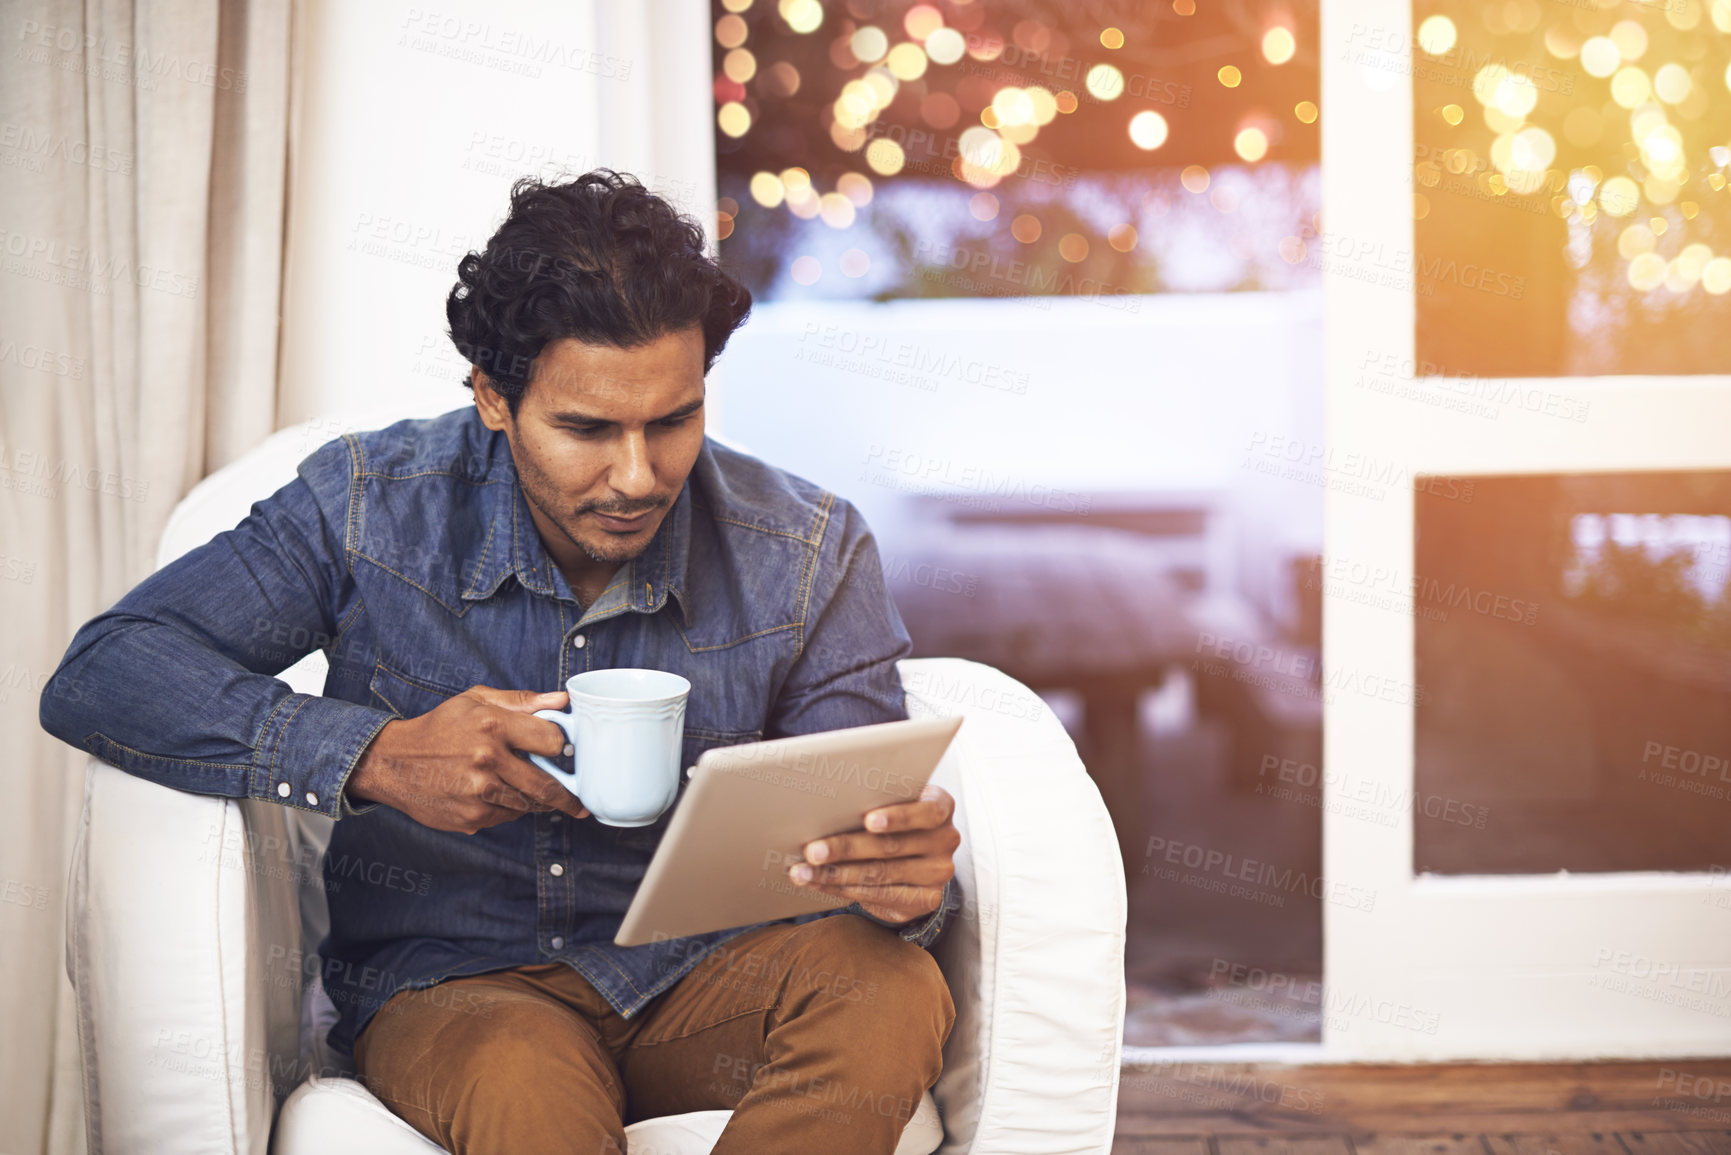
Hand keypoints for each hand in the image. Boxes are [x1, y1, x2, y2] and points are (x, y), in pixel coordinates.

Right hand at [345, 686, 591, 832]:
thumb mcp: (476, 701)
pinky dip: (510, 808)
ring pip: (528, 804)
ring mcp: (479, 792)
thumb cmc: (440, 727)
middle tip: (579, 803)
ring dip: (536, 802)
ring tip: (533, 793)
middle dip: (568, 796)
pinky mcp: (471, 817)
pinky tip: (497, 795)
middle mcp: (487, 760)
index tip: (566, 752)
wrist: (393, 763)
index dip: (562, 746)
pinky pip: (507, 816)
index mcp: (492, 725)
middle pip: (547, 785)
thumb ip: (522, 701)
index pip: (552, 741)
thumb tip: (562, 700)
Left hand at [788, 784, 957, 924]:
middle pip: (891, 846)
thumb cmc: (897, 820)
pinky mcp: (925, 900)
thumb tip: (823, 810)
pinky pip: (878, 895)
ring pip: (880, 874)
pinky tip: (818, 883)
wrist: (920, 858)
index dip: (898, 817)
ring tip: (803, 872)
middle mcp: (945, 840)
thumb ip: (876, 801)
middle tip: (812, 851)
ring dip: (835, 874)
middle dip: (846, 848)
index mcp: (941, 807)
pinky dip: (842, 889)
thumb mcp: (897, 803)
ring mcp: (938, 873)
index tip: (868, 820)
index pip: (925, 811)